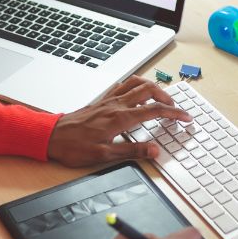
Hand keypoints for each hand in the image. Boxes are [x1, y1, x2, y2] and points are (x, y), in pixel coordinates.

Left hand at [47, 76, 190, 166]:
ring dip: (153, 87)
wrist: (51, 136)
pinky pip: (124, 85)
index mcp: (120, 118)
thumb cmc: (74, 147)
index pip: (154, 111)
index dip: (174, 113)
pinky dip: (137, 85)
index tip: (186, 117)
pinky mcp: (102, 100)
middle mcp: (116, 105)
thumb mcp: (104, 155)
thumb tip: (154, 151)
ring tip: (162, 98)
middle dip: (167, 97)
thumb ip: (132, 152)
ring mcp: (109, 100)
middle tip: (176, 109)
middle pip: (149, 90)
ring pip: (137, 83)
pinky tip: (138, 92)